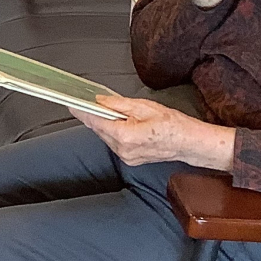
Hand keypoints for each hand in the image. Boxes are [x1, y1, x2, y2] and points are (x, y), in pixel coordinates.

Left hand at [77, 94, 234, 169]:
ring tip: (106, 110)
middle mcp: (123, 150)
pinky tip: (117, 122)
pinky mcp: (130, 159)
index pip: (96, 122)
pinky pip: (114, 143)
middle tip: (88, 101)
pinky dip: (113, 131)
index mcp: (126, 136)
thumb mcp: (145, 106)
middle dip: (94, 115)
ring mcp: (127, 157)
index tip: (71, 104)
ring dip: (104, 123)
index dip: (82, 111)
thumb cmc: (173, 124)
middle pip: (99, 129)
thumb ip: (119, 104)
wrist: (189, 143)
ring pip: (106, 136)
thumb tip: (101, 100)